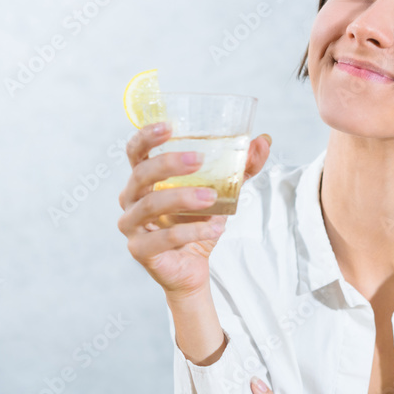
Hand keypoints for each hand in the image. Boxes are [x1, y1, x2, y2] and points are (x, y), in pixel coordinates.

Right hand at [117, 123, 271, 297]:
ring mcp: (131, 225)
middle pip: (141, 174)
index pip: (136, 151)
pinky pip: (166, 237)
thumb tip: (263, 142)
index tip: (169, 126)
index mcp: (143, 179)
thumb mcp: (222, 193)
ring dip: (184, 197)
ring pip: (152, 204)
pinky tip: (217, 226)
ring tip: (213, 197)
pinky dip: (194, 230)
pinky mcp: (139, 250)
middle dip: (170, 164)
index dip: (147, 136)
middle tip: (199, 160)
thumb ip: (241, 169)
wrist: (192, 267)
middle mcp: (131, 198)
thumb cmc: (197, 223)